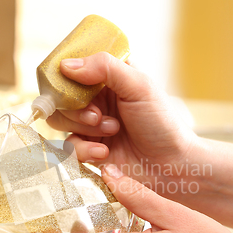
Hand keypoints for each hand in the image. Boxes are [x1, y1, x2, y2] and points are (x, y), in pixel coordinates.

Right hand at [47, 52, 198, 197]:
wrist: (172, 167)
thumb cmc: (162, 124)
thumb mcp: (139, 87)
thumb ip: (105, 68)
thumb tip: (67, 66)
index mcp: (110, 77)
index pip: (74, 67)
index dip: (67, 77)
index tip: (73, 86)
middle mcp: (97, 99)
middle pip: (61, 96)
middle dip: (76, 108)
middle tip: (98, 115)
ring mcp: (91, 124)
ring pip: (61, 120)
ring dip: (82, 127)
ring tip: (111, 131)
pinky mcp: (89, 149)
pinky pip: (69, 146)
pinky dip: (84, 150)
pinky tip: (104, 152)